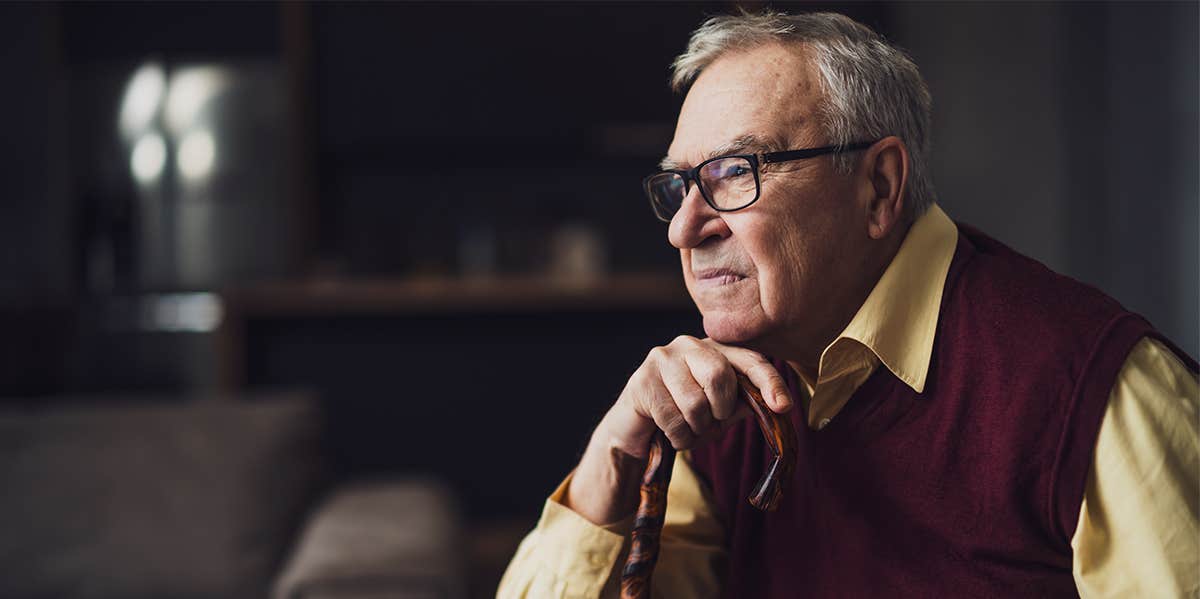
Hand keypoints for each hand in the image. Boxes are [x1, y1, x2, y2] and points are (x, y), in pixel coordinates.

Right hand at [565, 336, 792, 524]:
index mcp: (715, 349)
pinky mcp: (642, 380)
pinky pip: (673, 419)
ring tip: (686, 428)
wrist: (636, 430)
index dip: (768, 381)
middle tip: (709, 422)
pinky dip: (678, 438)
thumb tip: (775, 405)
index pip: (749, 360)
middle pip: (719, 376)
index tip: (783, 406)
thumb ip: (743, 404)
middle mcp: (688, 345)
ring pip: (695, 403)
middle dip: (719, 411)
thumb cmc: (683, 417)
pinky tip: (669, 433)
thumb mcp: (720, 412)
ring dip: (696, 429)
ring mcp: (662, 359)